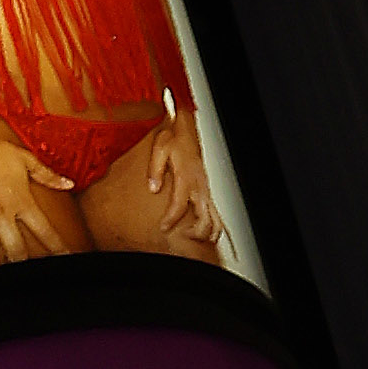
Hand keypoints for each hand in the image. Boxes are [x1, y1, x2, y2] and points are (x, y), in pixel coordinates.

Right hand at [0, 114, 76, 272]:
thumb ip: (48, 174)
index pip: (44, 231)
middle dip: (21, 263)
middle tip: (25, 275)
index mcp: (20, 203)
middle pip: (15, 249)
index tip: (64, 259)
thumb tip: (69, 183)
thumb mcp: (26, 159)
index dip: (57, 247)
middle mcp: (0, 216)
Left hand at [138, 118, 221, 249]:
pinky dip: (212, 224)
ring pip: (214, 216)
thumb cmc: (173, 138)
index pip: (180, 205)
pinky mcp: (205, 187)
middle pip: (204, 217)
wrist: (185, 128)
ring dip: (207, 231)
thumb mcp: (159, 149)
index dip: (171, 219)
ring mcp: (204, 187)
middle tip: (180, 240)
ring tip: (194, 240)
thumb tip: (153, 187)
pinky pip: (213, 210)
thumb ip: (155, 170)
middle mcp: (199, 184)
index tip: (163, 228)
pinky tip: (204, 232)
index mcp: (186, 177)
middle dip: (195, 232)